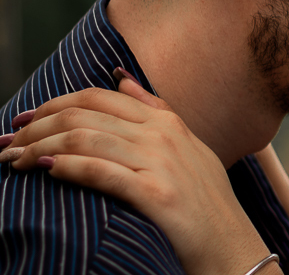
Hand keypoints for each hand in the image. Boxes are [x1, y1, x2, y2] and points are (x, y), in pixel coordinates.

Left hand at [1, 72, 280, 274]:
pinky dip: (67, 167)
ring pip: (86, 138)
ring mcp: (160, 162)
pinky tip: (45, 170)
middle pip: (85, 114)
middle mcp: (163, 135)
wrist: (231, 246)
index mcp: (167, 121)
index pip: (99, 96)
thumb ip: (154, 109)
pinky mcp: (156, 193)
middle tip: (7, 144)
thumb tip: (121, 76)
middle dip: (37, 126)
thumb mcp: (188, 145)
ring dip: (40, 147)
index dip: (54, 104)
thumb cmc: (205, 201)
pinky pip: (101, 171)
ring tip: (14, 162)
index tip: (25, 121)